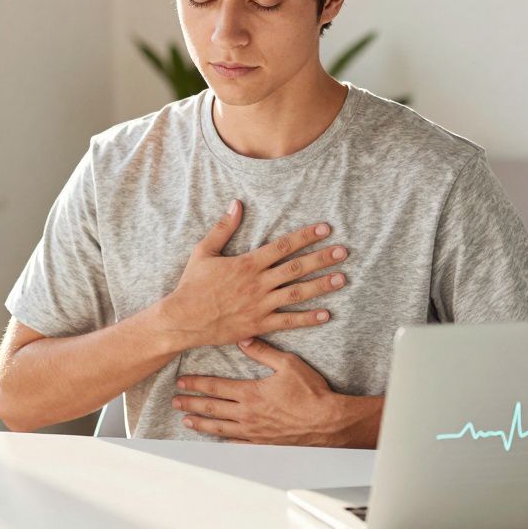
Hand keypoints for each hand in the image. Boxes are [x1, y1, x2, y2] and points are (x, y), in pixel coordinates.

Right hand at [160, 200, 349, 348]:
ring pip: (297, 293)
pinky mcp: (259, 324)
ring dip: (321, 285)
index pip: (283, 246)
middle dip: (322, 258)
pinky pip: (288, 321)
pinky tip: (326, 314)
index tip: (325, 229)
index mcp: (247, 263)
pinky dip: (308, 318)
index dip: (306, 236)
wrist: (183, 319)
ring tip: (342, 278)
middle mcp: (258, 283)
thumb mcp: (204, 252)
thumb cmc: (192, 285)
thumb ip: (223, 228)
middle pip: (296, 268)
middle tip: (343, 251)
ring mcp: (260, 305)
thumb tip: (236, 204)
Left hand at [173, 338, 381, 446]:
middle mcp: (247, 414)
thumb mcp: (288, 364)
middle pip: (212, 408)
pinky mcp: (263, 443)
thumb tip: (244, 339)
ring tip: (187, 421)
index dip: (196, 384)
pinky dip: (223, 441)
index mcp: (250, 393)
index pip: (215, 387)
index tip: (182, 382)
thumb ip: (263, 352)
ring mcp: (253, 431)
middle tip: (175, 402)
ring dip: (201, 424)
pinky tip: (216, 439)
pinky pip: (237, 443)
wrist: (328, 421)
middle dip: (191, 404)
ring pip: (220, 428)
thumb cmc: (311, 392)